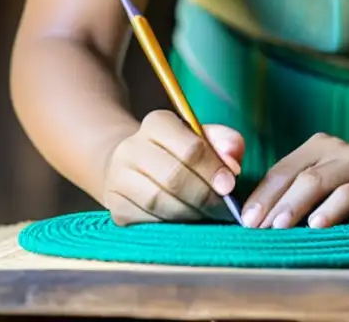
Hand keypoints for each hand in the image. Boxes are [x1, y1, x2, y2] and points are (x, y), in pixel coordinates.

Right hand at [102, 110, 244, 225]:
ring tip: (208, 217)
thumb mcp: (205, 138)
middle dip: (204, 196)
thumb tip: (232, 165)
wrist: (135, 167)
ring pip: (159, 202)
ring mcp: (118, 178)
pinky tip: (185, 223)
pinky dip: (171, 226)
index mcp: (157, 123)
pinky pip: (147, 222)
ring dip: (190, 214)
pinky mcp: (115, 207)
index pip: (190, 147)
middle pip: (174, 177)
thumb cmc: (180, 152)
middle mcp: (131, 147)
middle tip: (223, 208)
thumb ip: (226, 143)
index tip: (230, 186)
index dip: (213, 169)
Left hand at [241, 133, 348, 233]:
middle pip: (314, 180)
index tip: (248, 222)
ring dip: (328, 210)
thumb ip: (291, 187)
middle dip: (290, 205)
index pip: (288, 170)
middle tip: (272, 229)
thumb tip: (249, 217)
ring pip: (348, 192)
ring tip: (312, 227)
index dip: (267, 196)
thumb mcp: (321, 174)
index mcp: (324, 147)